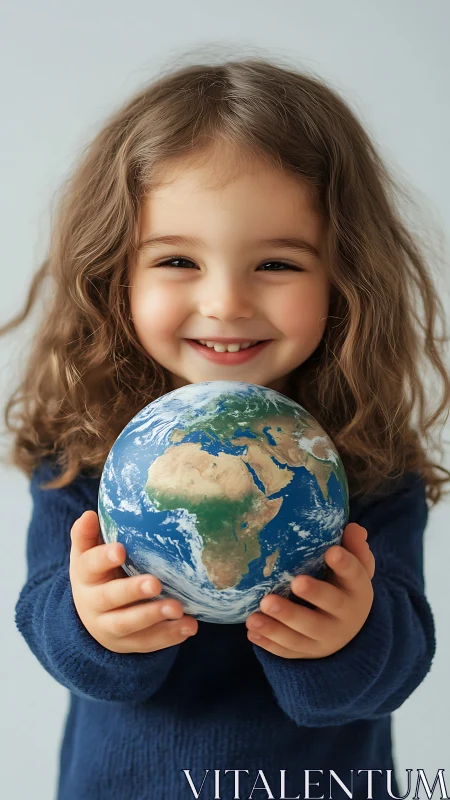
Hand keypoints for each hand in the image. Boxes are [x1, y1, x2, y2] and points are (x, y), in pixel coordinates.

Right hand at [69, 510, 197, 653]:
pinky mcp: (129, 644)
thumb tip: (89, 515)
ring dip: (154, 616)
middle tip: (155, 583)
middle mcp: (93, 604)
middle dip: (133, 591)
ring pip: (129, 625)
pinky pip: (148, 642)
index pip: (90, 565)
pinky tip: (189, 625)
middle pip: (110, 598)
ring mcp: (109, 628)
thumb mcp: (87, 554)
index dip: (103, 558)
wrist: (92, 616)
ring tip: (178, 608)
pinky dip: (170, 635)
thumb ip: (87, 535)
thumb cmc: (97, 573)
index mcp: (85, 576)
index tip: (120, 550)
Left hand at [245, 523, 374, 658]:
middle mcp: (344, 618)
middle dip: (312, 595)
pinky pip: (288, 650)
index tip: (331, 552)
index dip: (345, 565)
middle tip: (294, 583)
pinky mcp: (306, 652)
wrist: (349, 631)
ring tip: (255, 616)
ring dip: (278, 626)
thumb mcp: (354, 568)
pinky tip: (252, 631)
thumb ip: (353, 548)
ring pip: (302, 635)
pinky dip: (269, 643)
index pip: (355, 575)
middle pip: (329, 608)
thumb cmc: (343, 587)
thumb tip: (353, 528)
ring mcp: (324, 639)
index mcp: (357, 591)